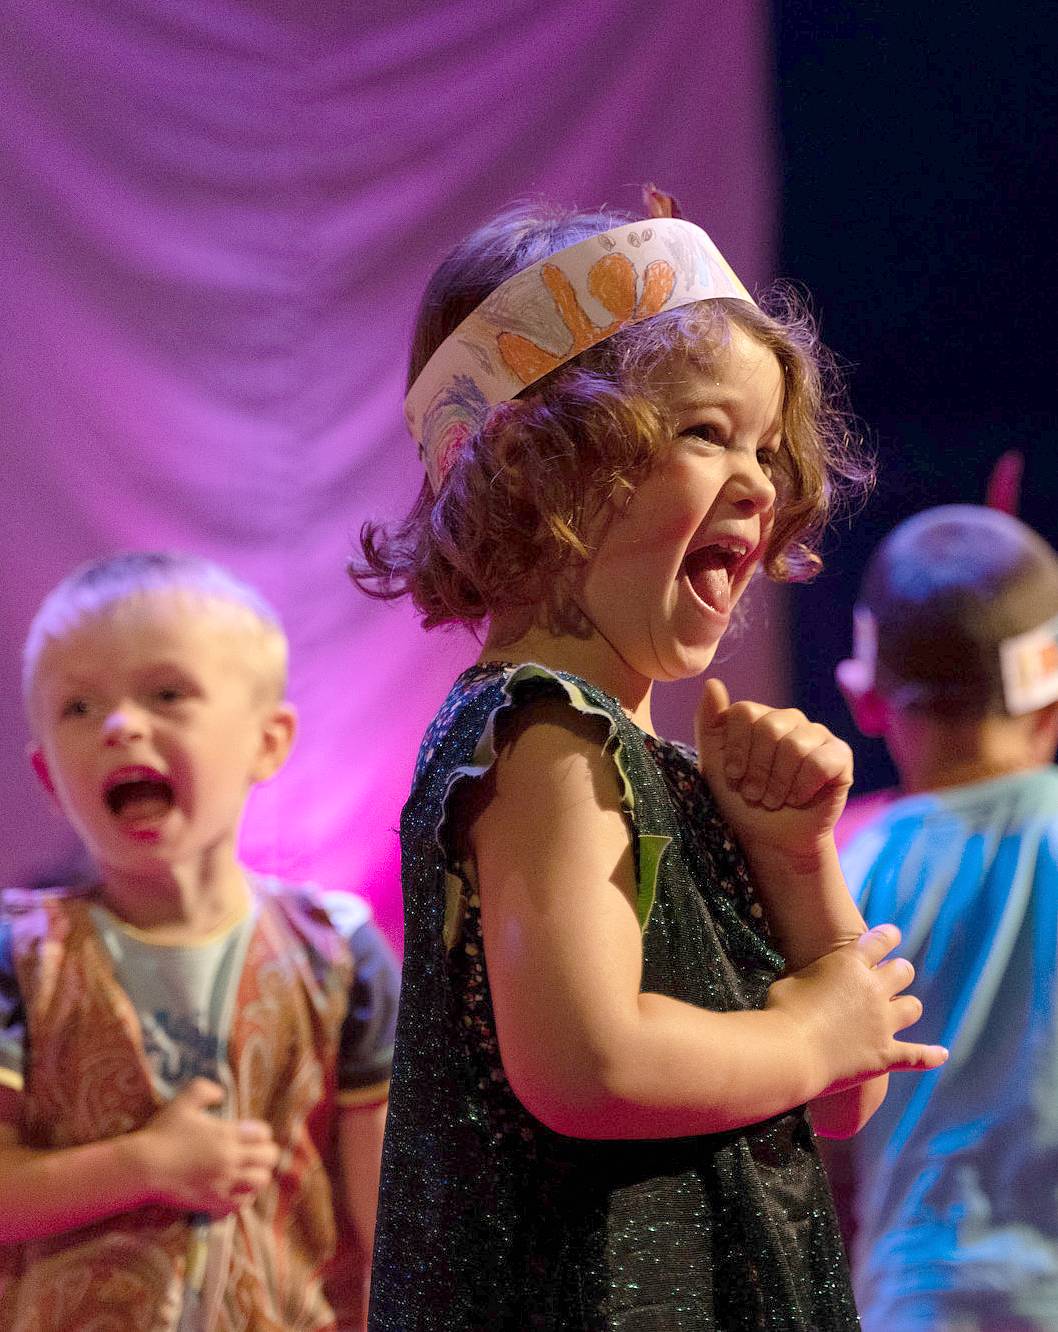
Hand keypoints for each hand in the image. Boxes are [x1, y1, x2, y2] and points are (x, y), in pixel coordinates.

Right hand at [132, 1078, 279, 1216]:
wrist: (143, 1168)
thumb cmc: (162, 1133)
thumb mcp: (183, 1101)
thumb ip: (204, 1089)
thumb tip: (221, 1093)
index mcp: (227, 1134)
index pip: (264, 1134)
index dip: (260, 1133)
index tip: (249, 1135)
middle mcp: (231, 1158)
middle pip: (269, 1157)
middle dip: (266, 1153)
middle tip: (254, 1153)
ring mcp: (224, 1182)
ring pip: (260, 1181)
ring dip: (258, 1175)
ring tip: (248, 1172)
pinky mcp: (213, 1202)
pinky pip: (242, 1203)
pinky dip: (244, 1197)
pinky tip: (236, 1191)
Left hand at [695, 677, 852, 862]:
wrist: (772, 840)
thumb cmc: (741, 803)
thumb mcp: (714, 766)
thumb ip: (710, 724)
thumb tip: (712, 682)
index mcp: (759, 717)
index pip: (744, 711)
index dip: (737, 750)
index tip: (734, 776)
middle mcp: (790, 719)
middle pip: (769, 726)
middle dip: (757, 770)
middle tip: (755, 794)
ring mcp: (817, 735)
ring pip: (794, 746)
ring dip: (778, 783)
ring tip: (774, 799)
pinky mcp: (841, 756)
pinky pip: (820, 762)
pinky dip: (802, 788)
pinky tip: (798, 799)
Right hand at [768, 924, 947, 1094]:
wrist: (790, 1052)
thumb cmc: (781, 1012)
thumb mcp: (791, 980)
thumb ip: (811, 976)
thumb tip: (810, 979)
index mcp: (849, 963)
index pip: (880, 940)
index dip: (888, 936)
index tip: (892, 935)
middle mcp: (873, 989)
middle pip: (903, 971)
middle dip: (899, 971)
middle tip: (891, 977)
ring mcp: (883, 1023)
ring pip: (913, 1007)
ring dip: (907, 1006)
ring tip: (902, 1009)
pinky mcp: (886, 1055)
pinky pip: (917, 1055)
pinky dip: (930, 1056)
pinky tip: (941, 1054)